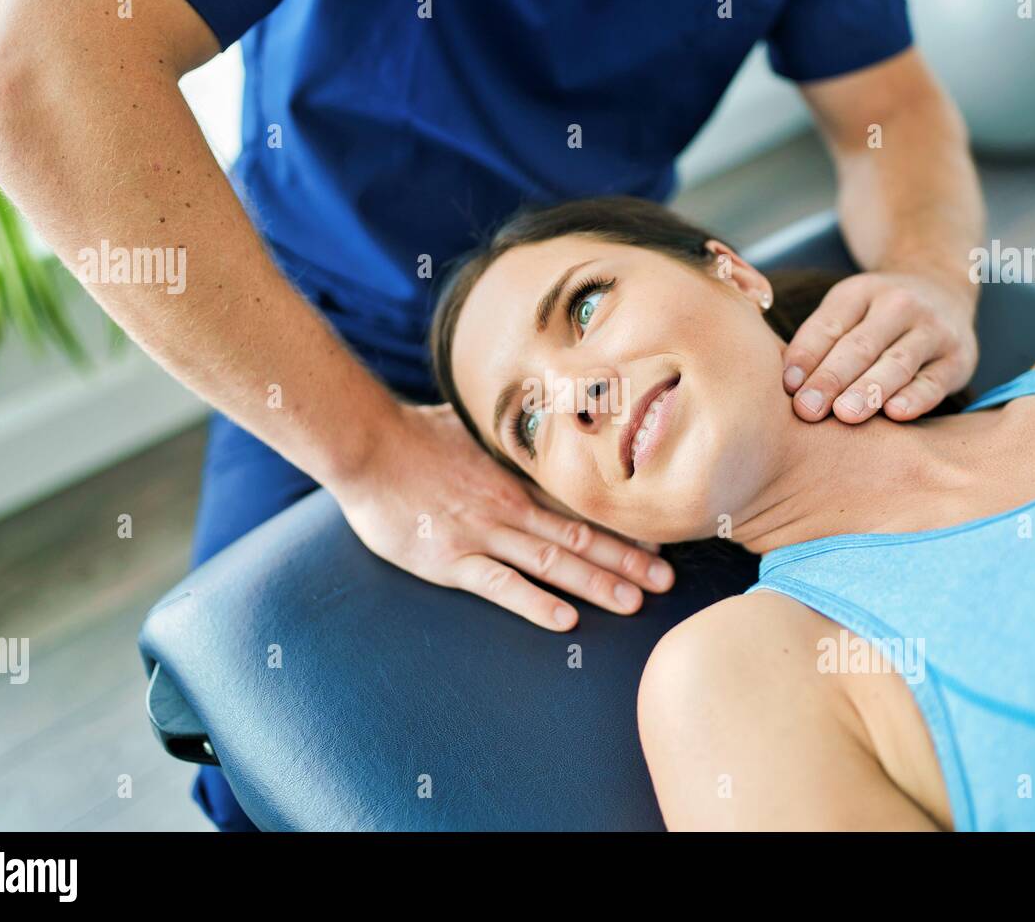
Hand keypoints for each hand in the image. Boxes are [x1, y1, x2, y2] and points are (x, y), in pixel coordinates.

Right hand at [330, 402, 674, 630]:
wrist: (366, 445)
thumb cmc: (415, 433)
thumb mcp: (473, 424)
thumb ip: (506, 434)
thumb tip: (532, 416)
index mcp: (516, 478)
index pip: (580, 506)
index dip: (620, 525)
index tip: (657, 543)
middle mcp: (509, 506)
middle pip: (579, 536)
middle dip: (626, 560)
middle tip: (667, 583)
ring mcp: (482, 533)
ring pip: (551, 561)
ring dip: (596, 583)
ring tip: (634, 604)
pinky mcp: (451, 559)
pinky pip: (500, 584)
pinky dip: (534, 601)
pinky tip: (565, 619)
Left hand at [782, 271, 977, 422]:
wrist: (944, 288)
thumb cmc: (876, 316)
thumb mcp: (846, 310)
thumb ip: (817, 342)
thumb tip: (787, 385)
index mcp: (861, 292)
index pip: (829, 325)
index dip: (807, 356)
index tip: (788, 386)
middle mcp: (900, 305)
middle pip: (861, 346)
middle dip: (831, 379)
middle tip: (808, 409)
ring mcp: (933, 330)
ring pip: (897, 363)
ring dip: (869, 390)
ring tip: (845, 414)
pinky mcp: (958, 358)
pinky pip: (934, 381)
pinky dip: (916, 398)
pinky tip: (895, 413)